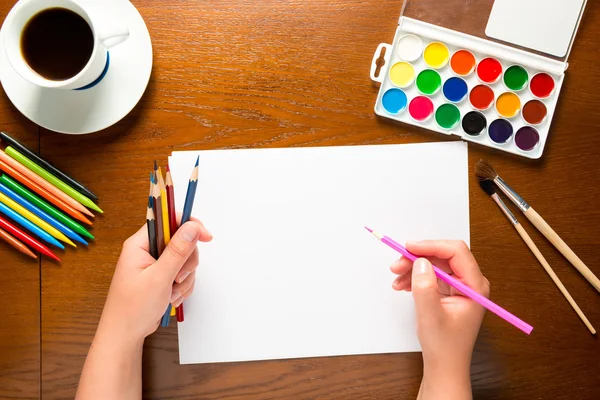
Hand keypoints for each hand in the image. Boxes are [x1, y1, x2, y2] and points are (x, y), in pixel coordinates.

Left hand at [98, 219, 211, 341]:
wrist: (125, 334)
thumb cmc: (133, 308)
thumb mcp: (159, 277)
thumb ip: (177, 251)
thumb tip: (192, 227)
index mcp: (140, 244)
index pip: (169, 221)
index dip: (189, 225)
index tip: (205, 236)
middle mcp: (147, 250)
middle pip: (182, 241)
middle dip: (186, 263)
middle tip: (177, 278)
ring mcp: (155, 264)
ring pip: (185, 260)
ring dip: (184, 278)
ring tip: (171, 293)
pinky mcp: (161, 276)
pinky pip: (183, 273)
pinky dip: (182, 286)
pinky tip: (171, 297)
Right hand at [390, 240, 488, 398]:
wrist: (444, 366)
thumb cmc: (444, 346)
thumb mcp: (430, 315)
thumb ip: (425, 286)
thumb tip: (420, 261)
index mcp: (475, 287)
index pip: (456, 252)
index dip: (431, 246)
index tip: (409, 248)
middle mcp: (470, 283)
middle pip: (443, 256)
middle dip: (418, 257)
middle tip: (396, 265)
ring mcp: (460, 286)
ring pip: (434, 264)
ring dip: (413, 267)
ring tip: (396, 279)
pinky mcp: (449, 291)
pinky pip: (431, 274)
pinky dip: (415, 276)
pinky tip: (402, 285)